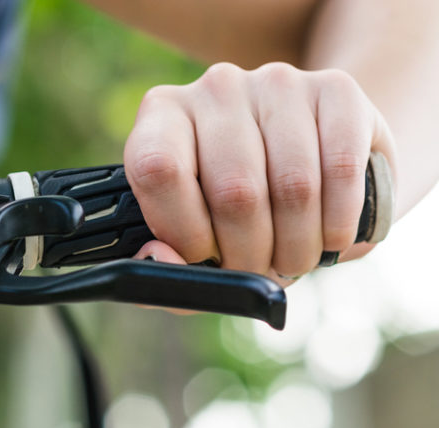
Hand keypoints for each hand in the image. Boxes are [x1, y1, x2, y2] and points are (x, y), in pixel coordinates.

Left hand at [125, 62, 394, 284]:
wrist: (307, 161)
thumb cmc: (235, 211)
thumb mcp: (193, 237)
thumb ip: (167, 263)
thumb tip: (161, 257)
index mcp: (163, 116)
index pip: (159, 170)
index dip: (184, 229)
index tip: (204, 257)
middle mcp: (216, 88)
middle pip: (234, 189)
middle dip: (249, 254)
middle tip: (257, 271)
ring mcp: (277, 82)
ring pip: (293, 186)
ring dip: (297, 247)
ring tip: (293, 259)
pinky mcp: (336, 87)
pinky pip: (342, 167)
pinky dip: (339, 222)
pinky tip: (331, 237)